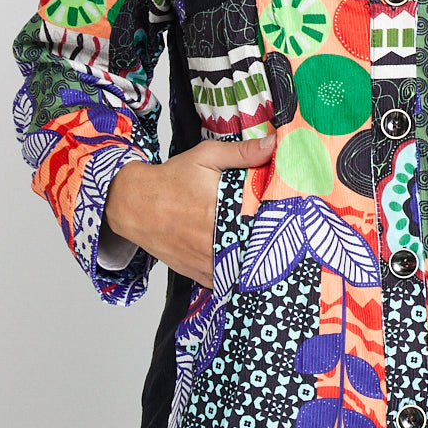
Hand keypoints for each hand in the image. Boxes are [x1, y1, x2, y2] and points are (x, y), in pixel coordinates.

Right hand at [104, 135, 275, 288]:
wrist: (133, 204)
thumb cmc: (171, 179)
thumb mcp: (206, 156)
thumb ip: (241, 153)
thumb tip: (273, 144)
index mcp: (219, 212)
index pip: (261, 226)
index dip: (280, 226)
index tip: (293, 223)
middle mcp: (212, 241)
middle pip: (254, 251)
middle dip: (271, 247)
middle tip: (288, 240)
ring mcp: (204, 261)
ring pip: (241, 271)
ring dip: (256, 264)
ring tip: (273, 256)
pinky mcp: (196, 273)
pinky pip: (223, 283)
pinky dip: (236, 278)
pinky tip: (248, 269)